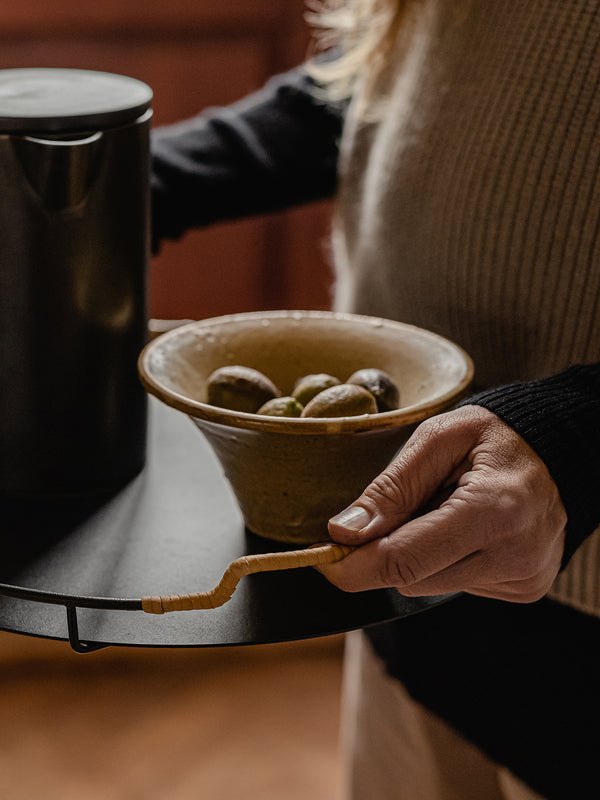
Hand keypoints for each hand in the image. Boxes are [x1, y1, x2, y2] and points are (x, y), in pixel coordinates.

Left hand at [317, 405, 566, 601]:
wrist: (558, 448)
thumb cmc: (494, 435)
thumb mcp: (437, 439)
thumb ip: (391, 487)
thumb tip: (344, 532)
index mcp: (495, 509)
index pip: (405, 560)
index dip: (353, 564)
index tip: (323, 555)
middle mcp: (516, 554)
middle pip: (412, 580)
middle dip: (385, 552)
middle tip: (392, 512)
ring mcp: (525, 577)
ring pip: (431, 586)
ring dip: (419, 554)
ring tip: (445, 509)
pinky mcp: (525, 588)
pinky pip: (459, 585)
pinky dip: (447, 559)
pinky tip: (467, 528)